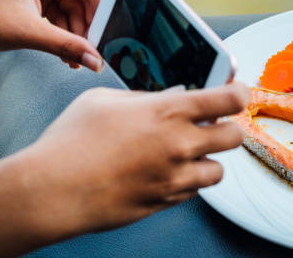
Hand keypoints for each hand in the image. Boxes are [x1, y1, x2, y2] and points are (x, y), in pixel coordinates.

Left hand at [0, 0, 103, 70]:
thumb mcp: (27, 31)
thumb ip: (66, 46)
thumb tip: (98, 62)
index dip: (103, 12)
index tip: (113, 38)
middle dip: (89, 28)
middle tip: (97, 54)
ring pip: (77, 10)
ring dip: (78, 36)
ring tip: (78, 60)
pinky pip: (65, 15)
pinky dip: (67, 35)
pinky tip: (67, 55)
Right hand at [26, 82, 247, 236]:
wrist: (52, 191)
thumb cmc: (71, 140)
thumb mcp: (104, 101)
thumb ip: (145, 96)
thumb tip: (173, 96)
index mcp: (167, 111)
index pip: (229, 99)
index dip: (239, 92)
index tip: (235, 92)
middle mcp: (179, 144)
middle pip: (234, 137)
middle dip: (227, 129)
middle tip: (210, 125)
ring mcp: (174, 177)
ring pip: (218, 170)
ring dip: (207, 160)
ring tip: (185, 153)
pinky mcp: (164, 201)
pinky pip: (192, 191)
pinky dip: (187, 180)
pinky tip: (165, 172)